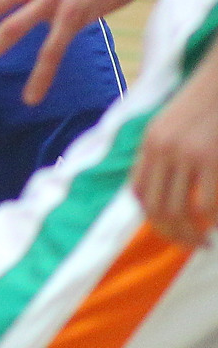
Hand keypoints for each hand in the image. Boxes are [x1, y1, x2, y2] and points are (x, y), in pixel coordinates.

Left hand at [132, 64, 217, 246]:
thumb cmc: (202, 103)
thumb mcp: (171, 125)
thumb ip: (163, 153)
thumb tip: (163, 187)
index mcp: (149, 143)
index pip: (138, 192)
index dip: (152, 217)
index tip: (170, 229)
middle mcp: (162, 150)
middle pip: (156, 208)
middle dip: (172, 234)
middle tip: (191, 244)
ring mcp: (187, 155)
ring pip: (179, 211)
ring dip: (191, 234)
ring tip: (203, 240)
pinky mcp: (212, 159)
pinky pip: (207, 204)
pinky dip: (212, 220)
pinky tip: (217, 225)